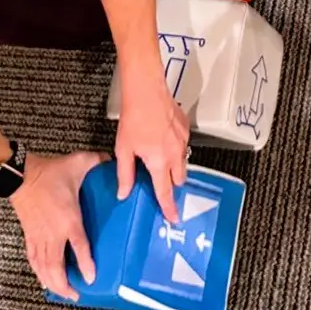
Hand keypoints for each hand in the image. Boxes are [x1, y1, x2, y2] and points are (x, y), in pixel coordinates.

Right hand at [9, 149, 105, 300]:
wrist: (20, 176)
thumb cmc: (50, 172)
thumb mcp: (78, 163)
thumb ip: (97, 161)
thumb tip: (111, 159)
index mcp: (69, 218)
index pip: (79, 246)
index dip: (85, 264)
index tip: (90, 279)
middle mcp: (54, 233)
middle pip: (57, 266)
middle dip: (65, 284)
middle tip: (76, 295)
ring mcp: (40, 236)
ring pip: (44, 267)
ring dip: (53, 283)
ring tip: (64, 294)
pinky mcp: (29, 236)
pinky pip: (34, 259)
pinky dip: (39, 273)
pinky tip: (44, 283)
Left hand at [115, 73, 190, 223]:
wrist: (147, 91)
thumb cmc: (133, 119)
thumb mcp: (124, 149)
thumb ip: (125, 174)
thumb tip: (124, 193)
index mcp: (159, 163)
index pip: (165, 192)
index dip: (169, 207)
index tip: (173, 218)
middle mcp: (175, 154)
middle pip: (178, 179)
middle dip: (171, 184)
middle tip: (160, 182)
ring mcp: (183, 141)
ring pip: (183, 162)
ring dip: (174, 166)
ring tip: (160, 159)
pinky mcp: (186, 129)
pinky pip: (184, 146)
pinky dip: (176, 148)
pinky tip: (163, 140)